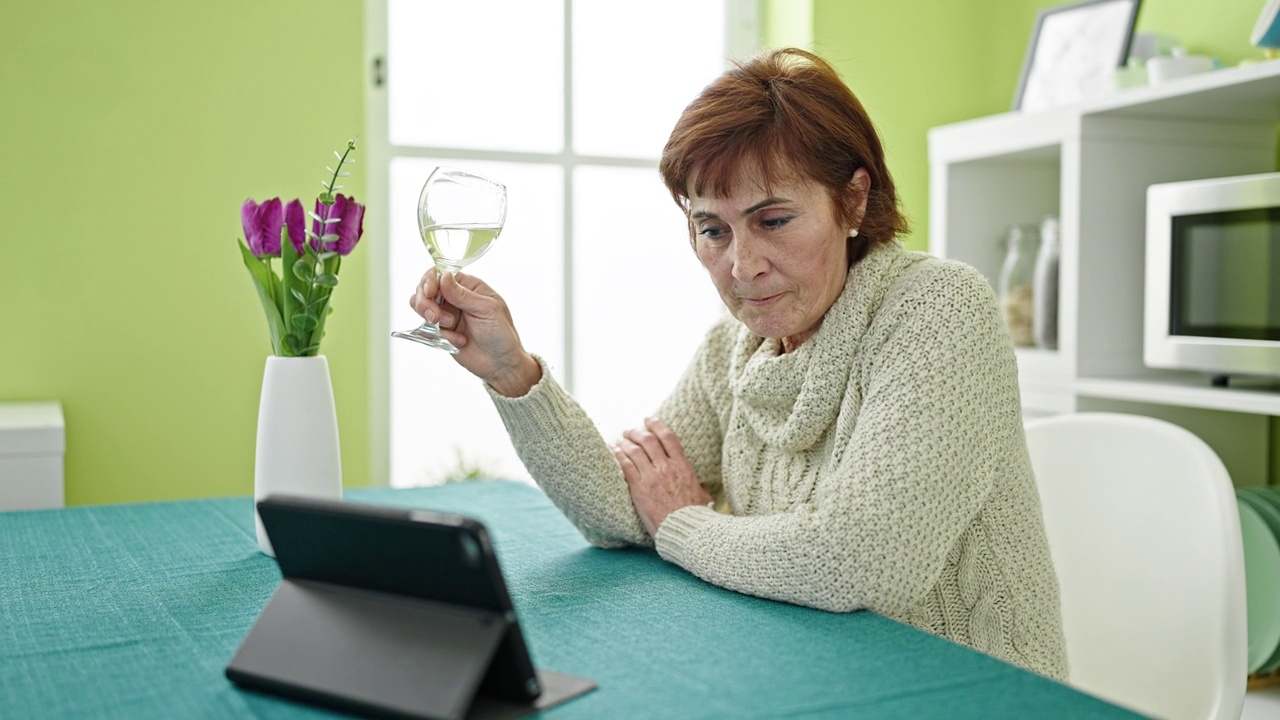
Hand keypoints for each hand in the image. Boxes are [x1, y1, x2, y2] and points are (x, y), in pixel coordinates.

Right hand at [408, 268, 540, 396]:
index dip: (430, 281)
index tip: (429, 293)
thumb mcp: (487, 310)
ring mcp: (446, 314)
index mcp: (468, 286)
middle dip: (425, 302)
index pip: (440, 274)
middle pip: (425, 289)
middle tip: (435, 318)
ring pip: (420, 306)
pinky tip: (459, 341)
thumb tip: (443, 276)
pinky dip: (439, 335)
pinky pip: (426, 328)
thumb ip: (463, 295)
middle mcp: (454, 297)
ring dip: (429, 317)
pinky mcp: (441, 331)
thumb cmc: (501, 334)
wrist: (500, 364)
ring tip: (449, 326)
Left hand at [611, 417, 711, 537]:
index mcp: (683, 466)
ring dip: (624, 442)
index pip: (668, 437)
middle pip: (648, 440)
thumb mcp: (703, 495)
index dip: (657, 424)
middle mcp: (666, 467)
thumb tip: (703, 487)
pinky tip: (612, 451)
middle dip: (636, 432)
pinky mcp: (638, 488)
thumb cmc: (695, 516)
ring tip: (619, 441)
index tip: (649, 420)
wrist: (685, 529)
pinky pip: (625, 465)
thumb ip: (699, 486)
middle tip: (629, 431)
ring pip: (634, 450)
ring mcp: (651, 476)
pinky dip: (617, 455)